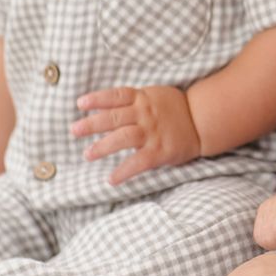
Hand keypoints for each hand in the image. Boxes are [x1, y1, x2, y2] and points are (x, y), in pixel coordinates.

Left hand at [71, 85, 199, 184]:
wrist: (202, 121)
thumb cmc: (175, 108)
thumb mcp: (155, 96)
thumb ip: (133, 100)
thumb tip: (104, 107)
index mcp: (143, 98)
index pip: (117, 96)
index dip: (98, 99)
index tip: (80, 103)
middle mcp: (146, 114)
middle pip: (114, 118)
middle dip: (92, 124)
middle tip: (73, 130)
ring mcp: (153, 132)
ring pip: (123, 137)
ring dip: (103, 146)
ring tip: (87, 154)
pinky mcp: (160, 151)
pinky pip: (139, 162)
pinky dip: (124, 171)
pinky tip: (111, 179)